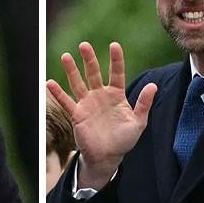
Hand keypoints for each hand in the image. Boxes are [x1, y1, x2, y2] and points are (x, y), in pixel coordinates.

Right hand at [47, 42, 157, 189]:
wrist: (108, 157)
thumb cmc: (124, 140)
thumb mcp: (138, 122)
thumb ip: (144, 104)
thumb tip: (153, 85)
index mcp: (117, 95)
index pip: (116, 73)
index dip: (116, 59)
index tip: (114, 45)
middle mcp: (100, 95)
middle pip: (94, 73)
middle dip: (89, 59)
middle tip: (84, 45)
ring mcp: (87, 104)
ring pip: (78, 83)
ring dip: (71, 70)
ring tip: (65, 56)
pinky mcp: (77, 114)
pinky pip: (66, 102)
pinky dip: (58, 93)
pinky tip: (49, 83)